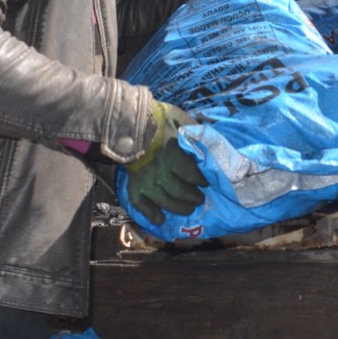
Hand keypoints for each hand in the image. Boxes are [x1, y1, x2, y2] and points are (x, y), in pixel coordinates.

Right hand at [122, 102, 207, 225]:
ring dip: (179, 207)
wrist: (127, 121)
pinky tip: (159, 219)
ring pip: (166, 201)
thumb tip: (209, 142)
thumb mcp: (182, 120)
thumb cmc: (158, 118)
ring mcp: (146, 180)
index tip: (205, 183)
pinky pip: (141, 204)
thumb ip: (195, 133)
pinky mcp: (134, 184)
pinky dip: (150, 214)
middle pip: (181, 191)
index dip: (201, 181)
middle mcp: (161, 172)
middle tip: (199, 199)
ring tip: (188, 209)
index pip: (193, 175)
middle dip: (193, 197)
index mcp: (174, 156)